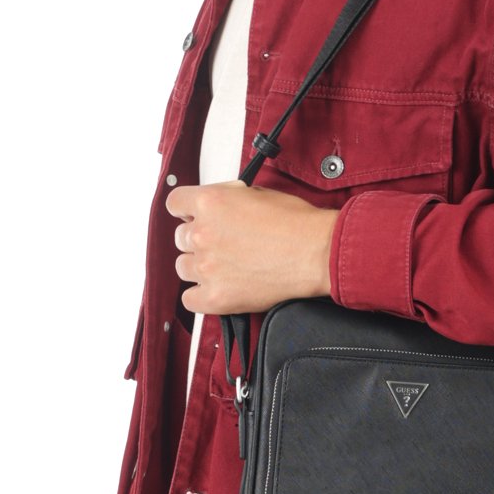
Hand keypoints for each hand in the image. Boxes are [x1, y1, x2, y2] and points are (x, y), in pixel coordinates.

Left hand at [167, 180, 337, 314]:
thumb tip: (220, 207)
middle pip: (180, 238)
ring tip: (225, 267)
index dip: (185, 211)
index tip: (192, 217)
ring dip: (199, 267)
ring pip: (183, 267)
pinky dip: (200, 296)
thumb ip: (228, 199)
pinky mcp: (216, 296)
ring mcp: (207, 267)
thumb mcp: (257, 193)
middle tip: (222, 244)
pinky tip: (218, 289)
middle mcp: (202, 234)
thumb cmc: (297, 224)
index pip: (175, 204)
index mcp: (210, 202)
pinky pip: (189, 299)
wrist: (318, 253)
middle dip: (199, 239)